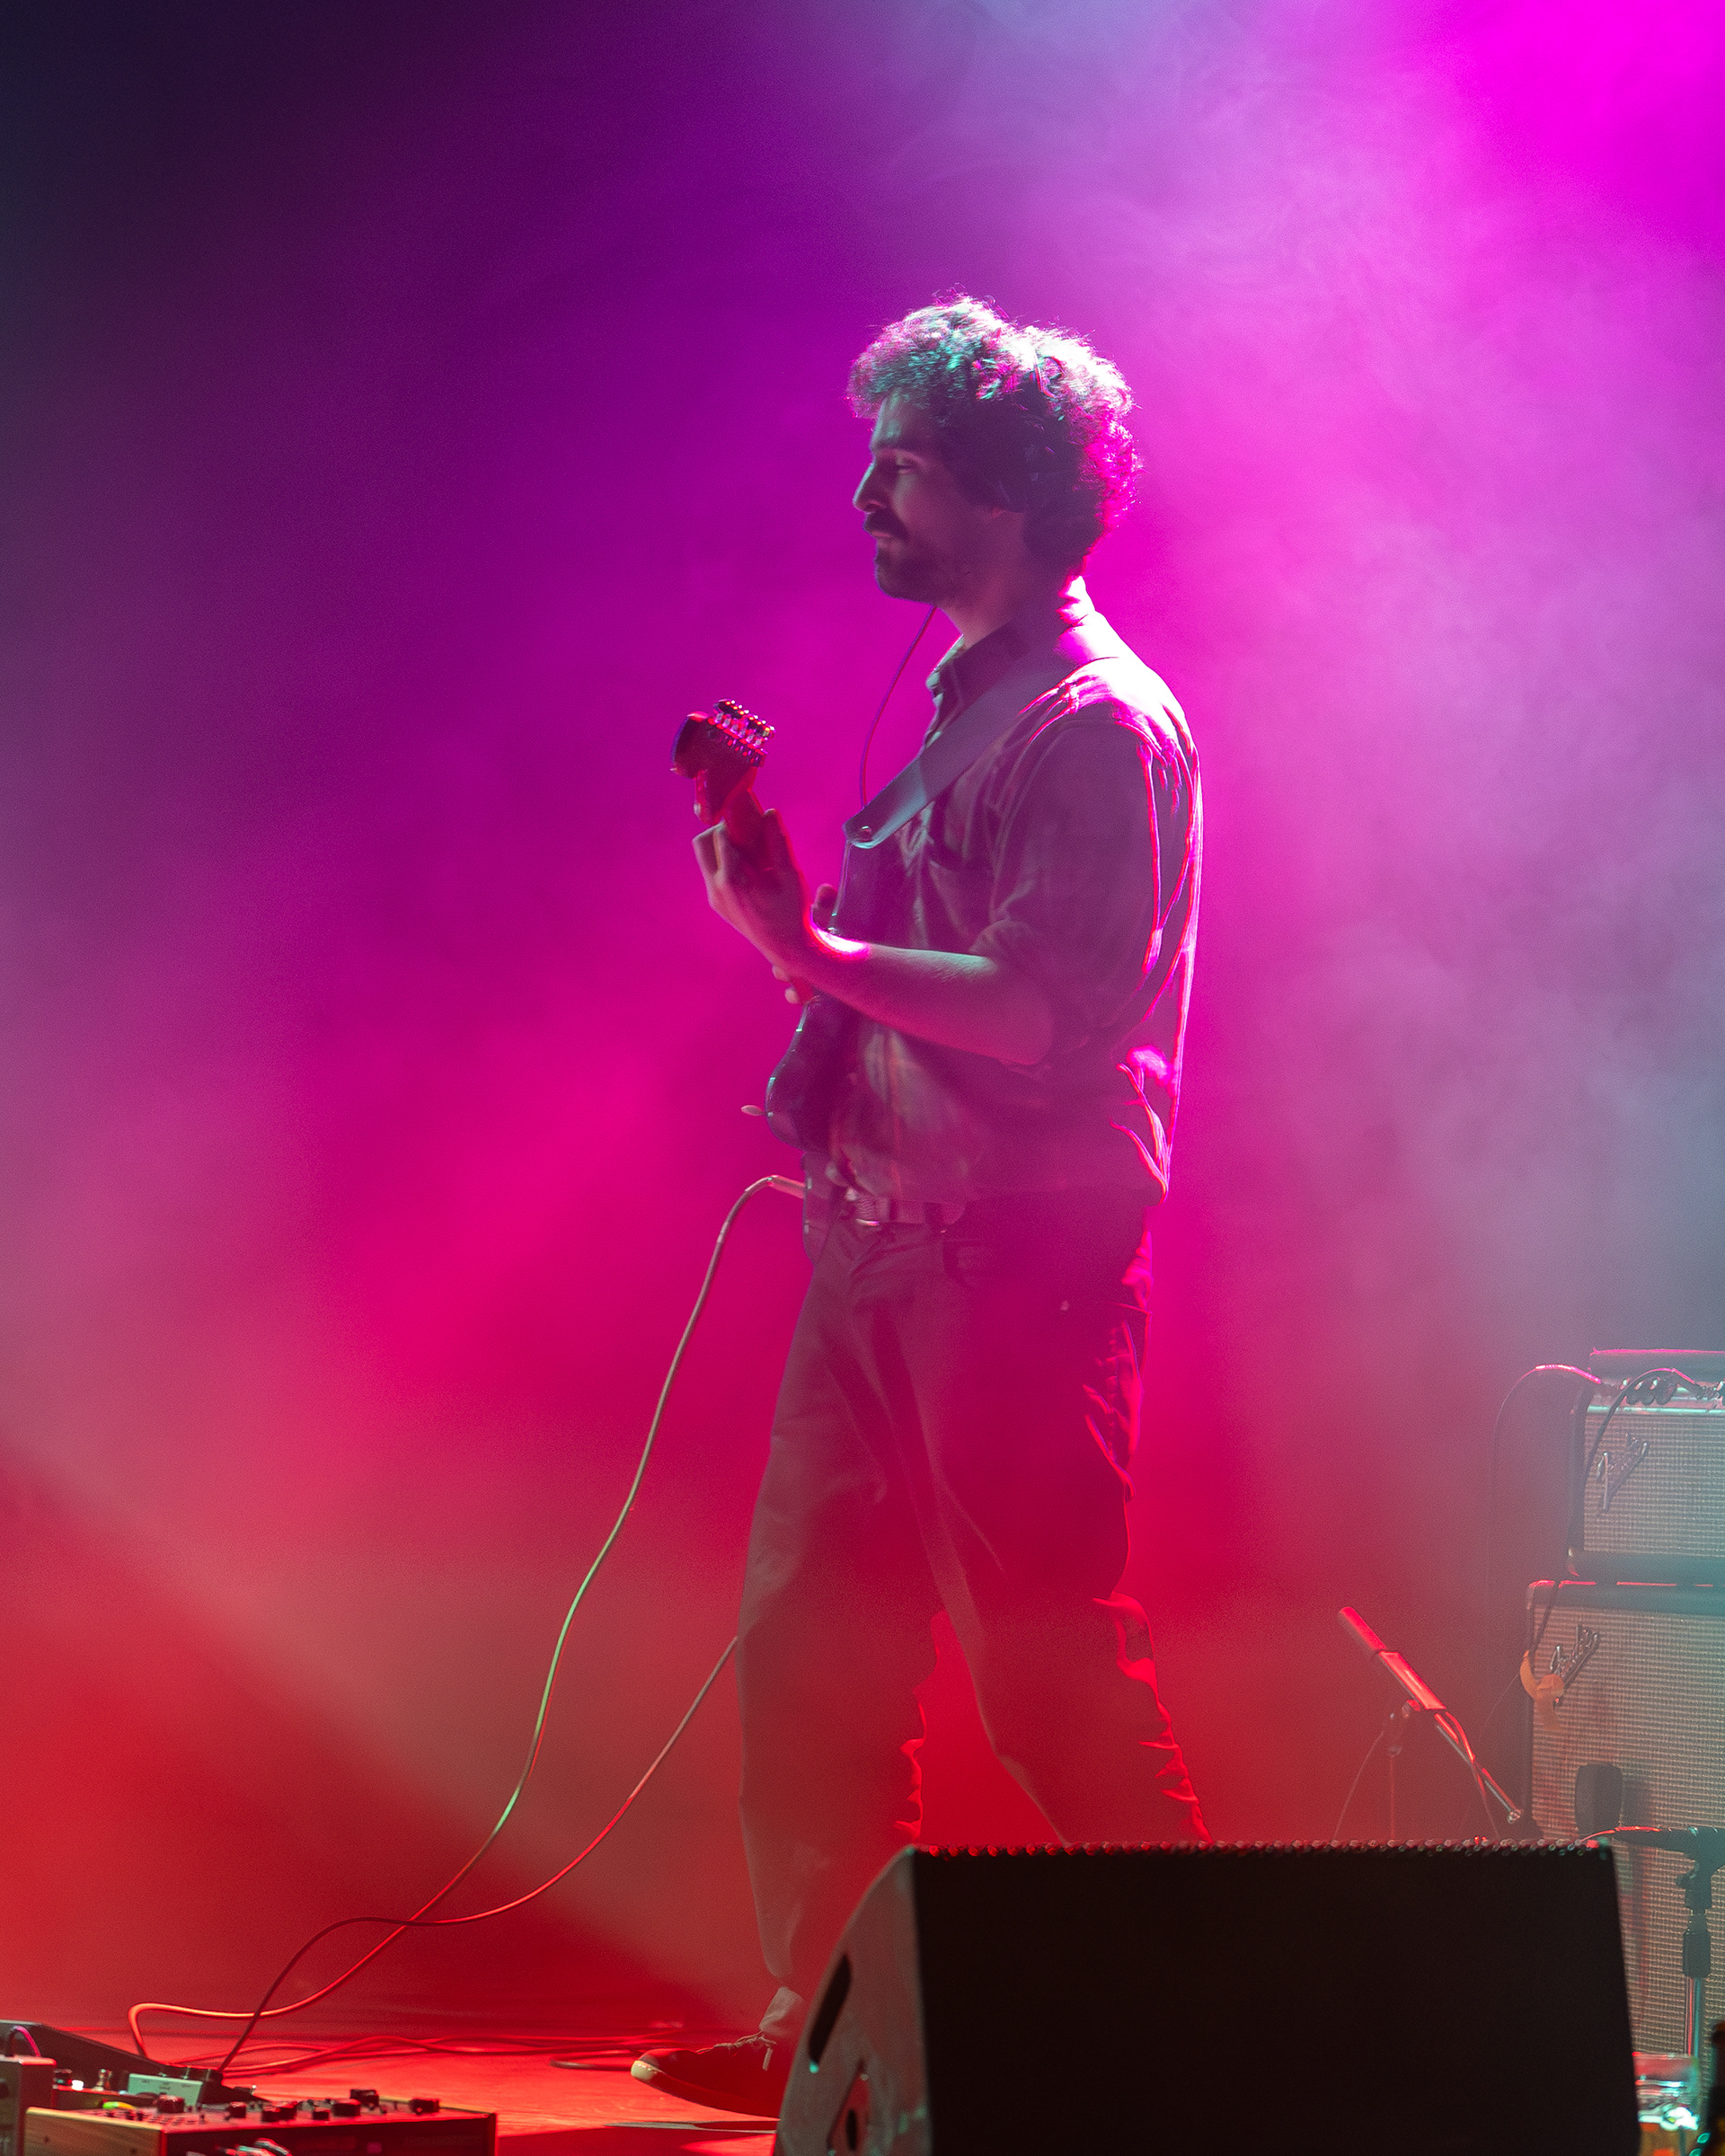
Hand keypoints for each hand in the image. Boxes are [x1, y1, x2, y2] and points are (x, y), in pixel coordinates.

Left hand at [694, 809, 819, 996]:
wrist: (786, 948)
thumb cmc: (792, 912)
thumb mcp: (790, 875)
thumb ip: (777, 842)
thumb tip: (769, 812)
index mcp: (733, 880)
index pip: (722, 835)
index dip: (735, 819)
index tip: (750, 813)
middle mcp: (716, 888)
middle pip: (702, 843)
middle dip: (722, 831)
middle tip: (747, 832)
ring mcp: (714, 897)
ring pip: (705, 858)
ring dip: (724, 847)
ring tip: (752, 852)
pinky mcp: (716, 903)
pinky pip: (713, 872)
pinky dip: (727, 862)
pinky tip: (752, 870)